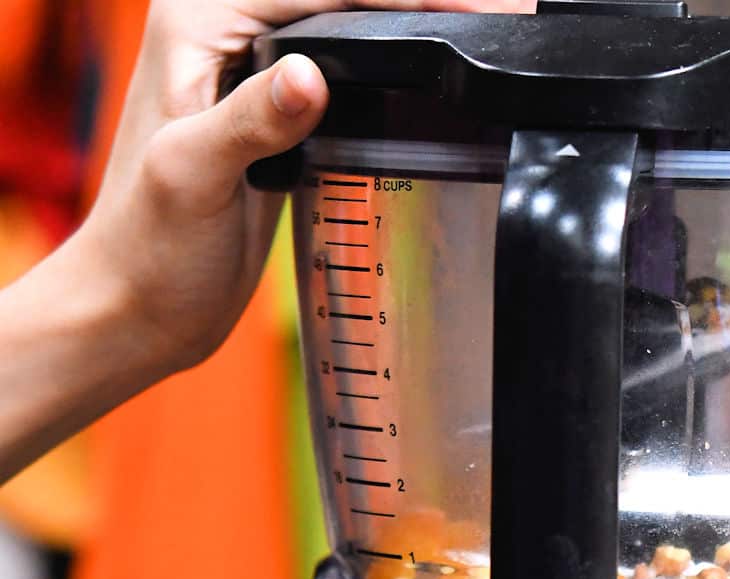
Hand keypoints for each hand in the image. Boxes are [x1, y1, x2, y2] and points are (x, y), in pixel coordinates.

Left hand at [79, 0, 529, 381]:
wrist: (140, 309)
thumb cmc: (148, 250)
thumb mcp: (192, 176)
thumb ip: (249, 120)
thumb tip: (309, 74)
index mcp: (197, 17)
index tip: (468, 7)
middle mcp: (226, 24)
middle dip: (420, 1)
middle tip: (501, 11)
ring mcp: (256, 65)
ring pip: (353, 20)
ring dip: (416, 23)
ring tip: (489, 27)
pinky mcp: (281, 109)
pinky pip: (352, 63)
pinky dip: (400, 60)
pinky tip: (445, 70)